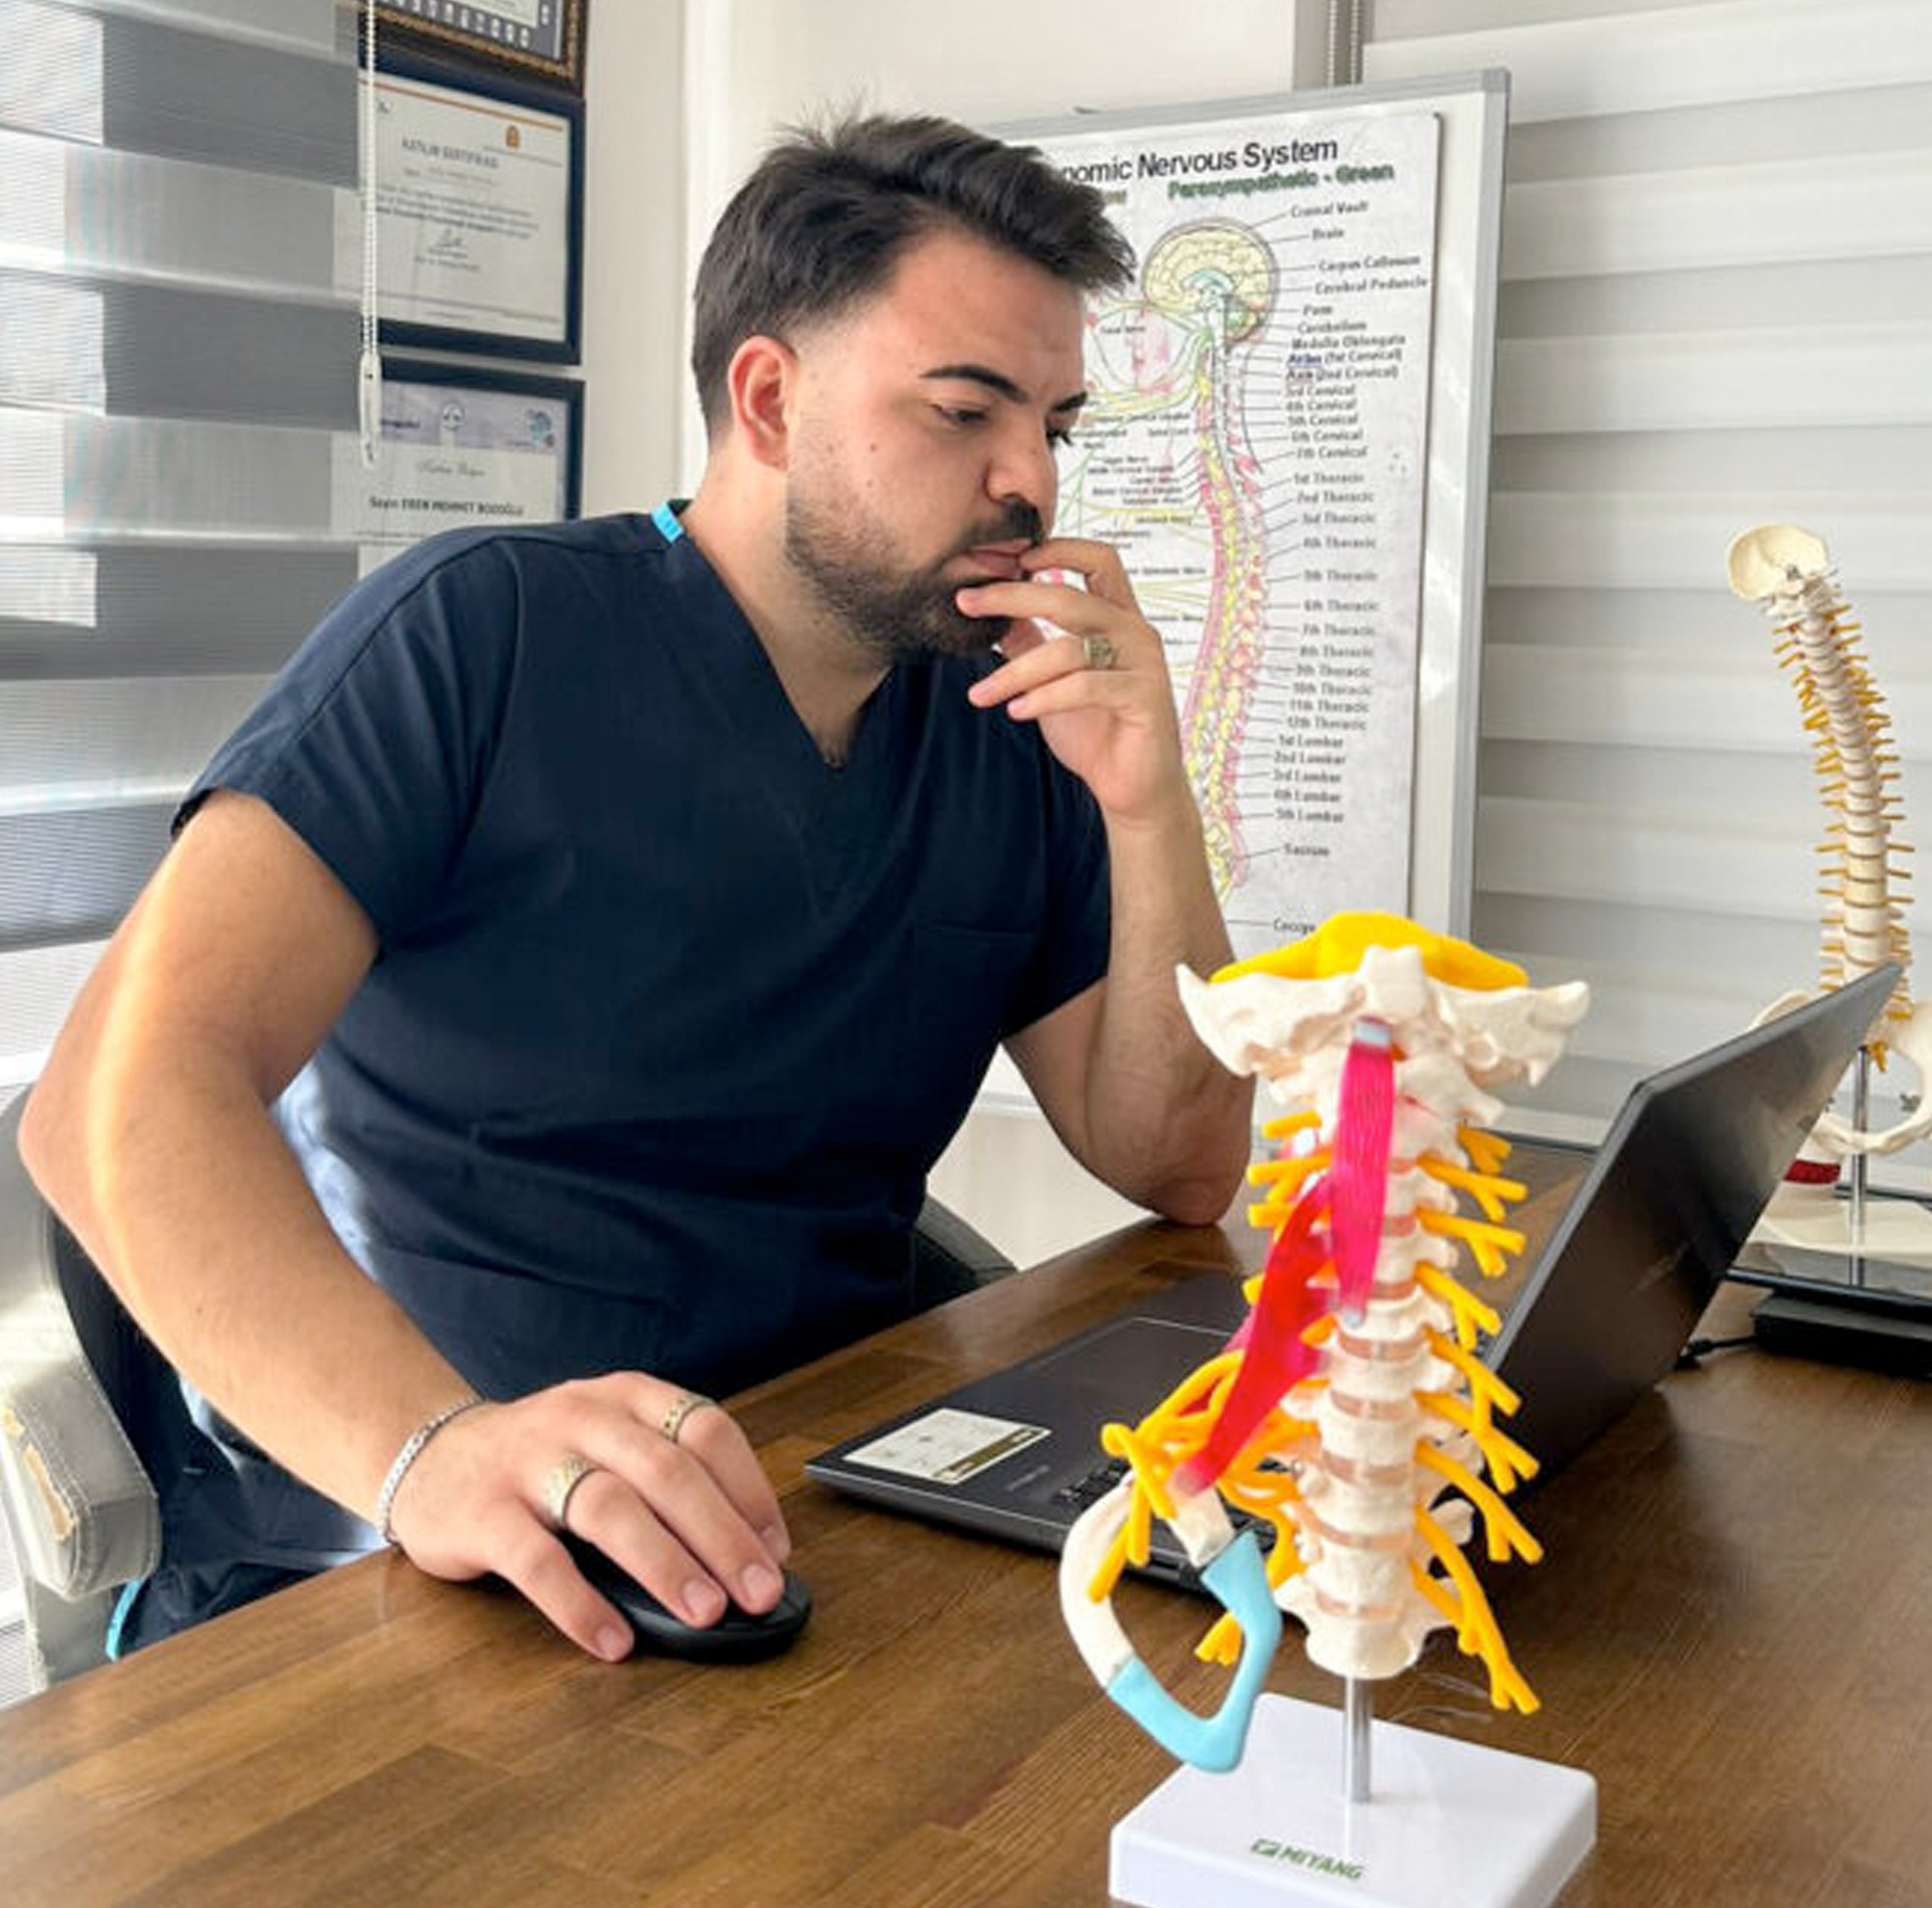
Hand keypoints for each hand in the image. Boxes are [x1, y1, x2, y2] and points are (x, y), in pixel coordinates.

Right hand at [386, 1373, 790, 1661]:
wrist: (430, 1455)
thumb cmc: (545, 1459)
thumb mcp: (610, 1442)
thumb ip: (667, 1480)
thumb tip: (747, 1556)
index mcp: (626, 1398)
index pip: (705, 1429)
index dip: (748, 1490)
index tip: (776, 1550)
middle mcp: (583, 1418)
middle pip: (666, 1471)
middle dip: (722, 1535)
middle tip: (759, 1593)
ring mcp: (528, 1462)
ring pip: (609, 1507)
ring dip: (665, 1563)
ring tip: (704, 1613)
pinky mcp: (481, 1514)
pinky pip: (536, 1560)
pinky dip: (580, 1604)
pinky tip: (614, 1640)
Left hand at [960, 537, 1187, 826]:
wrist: (1132, 789)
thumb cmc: (1095, 730)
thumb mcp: (1050, 679)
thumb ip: (1030, 642)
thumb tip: (991, 610)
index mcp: (1119, 616)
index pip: (1096, 558)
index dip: (1052, 546)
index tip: (999, 559)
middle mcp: (1136, 631)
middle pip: (1070, 596)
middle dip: (1012, 597)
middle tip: (966, 602)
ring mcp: (1144, 663)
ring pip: (1069, 648)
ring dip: (1016, 670)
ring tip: (980, 693)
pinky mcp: (1145, 698)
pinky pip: (1085, 686)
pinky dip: (1044, 697)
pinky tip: (1017, 711)